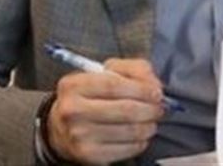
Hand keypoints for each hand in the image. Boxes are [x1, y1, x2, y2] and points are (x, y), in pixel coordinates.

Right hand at [47, 58, 165, 164]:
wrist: (62, 127)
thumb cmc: (92, 95)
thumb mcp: (107, 72)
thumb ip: (133, 69)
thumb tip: (154, 85)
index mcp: (74, 85)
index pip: (114, 84)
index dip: (142, 88)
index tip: (157, 92)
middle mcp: (72, 110)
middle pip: (125, 109)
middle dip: (150, 109)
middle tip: (160, 108)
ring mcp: (79, 135)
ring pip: (129, 131)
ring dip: (149, 126)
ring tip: (152, 121)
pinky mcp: (88, 155)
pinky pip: (126, 149)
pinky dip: (140, 142)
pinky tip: (140, 135)